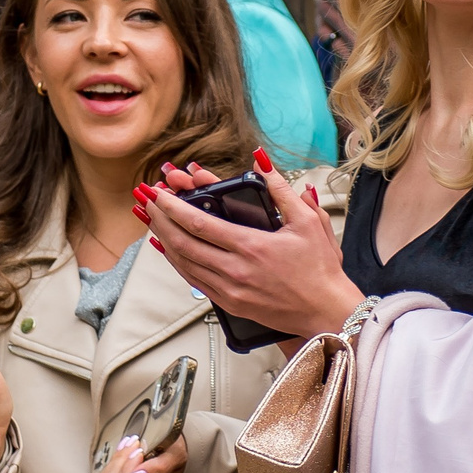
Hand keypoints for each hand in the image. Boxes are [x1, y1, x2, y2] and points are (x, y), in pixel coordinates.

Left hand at [93, 433, 188, 472]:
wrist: (171, 450)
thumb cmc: (173, 452)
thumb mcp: (175, 454)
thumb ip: (159, 468)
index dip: (128, 469)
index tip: (140, 451)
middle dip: (120, 463)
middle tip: (135, 446)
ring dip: (115, 463)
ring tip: (130, 449)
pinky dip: (110, 467)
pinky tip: (123, 458)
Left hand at [143, 150, 362, 340]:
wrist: (326, 311)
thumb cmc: (321, 269)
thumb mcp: (308, 222)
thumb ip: (281, 189)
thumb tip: (261, 162)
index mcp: (250, 247)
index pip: (199, 224)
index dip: (172, 207)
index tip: (157, 193)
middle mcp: (234, 270)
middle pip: (183, 242)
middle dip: (160, 219)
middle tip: (146, 202)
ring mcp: (229, 290)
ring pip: (184, 263)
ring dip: (164, 240)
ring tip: (150, 220)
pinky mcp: (230, 303)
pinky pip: (194, 280)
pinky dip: (177, 263)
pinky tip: (168, 249)